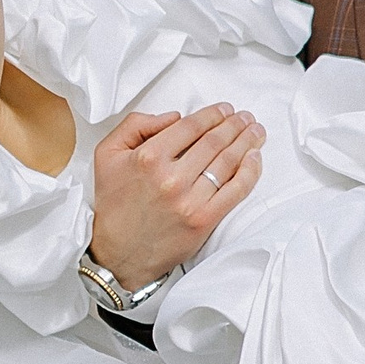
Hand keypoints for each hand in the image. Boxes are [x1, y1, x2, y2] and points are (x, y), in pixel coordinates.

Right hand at [89, 103, 263, 288]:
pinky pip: (235, 191)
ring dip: (246, 142)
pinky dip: (249, 172)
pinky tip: (255, 158)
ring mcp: (190, 200)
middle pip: (213, 142)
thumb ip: (136, 125)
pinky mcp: (204, 220)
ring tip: (256, 131)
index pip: (190, 127)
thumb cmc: (114, 203)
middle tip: (246, 117)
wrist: (117, 254)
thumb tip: (174, 117)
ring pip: (227, 162)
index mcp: (148, 157)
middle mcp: (171, 177)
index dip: (212, 114)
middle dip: (234, 125)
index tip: (224, 109)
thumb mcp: (108, 154)